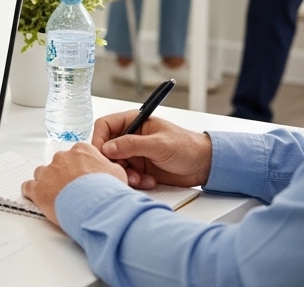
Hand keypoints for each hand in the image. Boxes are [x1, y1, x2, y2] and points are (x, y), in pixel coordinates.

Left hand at [21, 143, 126, 225]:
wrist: (96, 205)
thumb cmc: (108, 190)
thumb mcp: (118, 173)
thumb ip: (110, 167)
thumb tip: (110, 170)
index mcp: (81, 151)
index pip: (77, 154)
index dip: (80, 167)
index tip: (83, 177)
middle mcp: (62, 157)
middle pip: (59, 163)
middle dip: (64, 175)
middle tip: (73, 190)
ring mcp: (48, 172)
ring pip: (42, 173)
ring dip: (47, 182)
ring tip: (57, 197)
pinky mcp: (38, 188)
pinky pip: (28, 187)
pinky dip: (32, 192)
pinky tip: (39, 199)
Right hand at [92, 110, 212, 189]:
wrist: (204, 166)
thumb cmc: (187, 146)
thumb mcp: (159, 144)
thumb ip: (132, 145)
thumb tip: (108, 148)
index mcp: (134, 122)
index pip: (105, 126)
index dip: (99, 139)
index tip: (102, 154)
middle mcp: (131, 137)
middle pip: (107, 149)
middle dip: (114, 162)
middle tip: (123, 171)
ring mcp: (135, 154)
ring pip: (116, 165)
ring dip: (126, 174)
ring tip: (140, 178)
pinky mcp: (140, 169)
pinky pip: (127, 176)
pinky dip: (135, 181)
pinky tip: (149, 181)